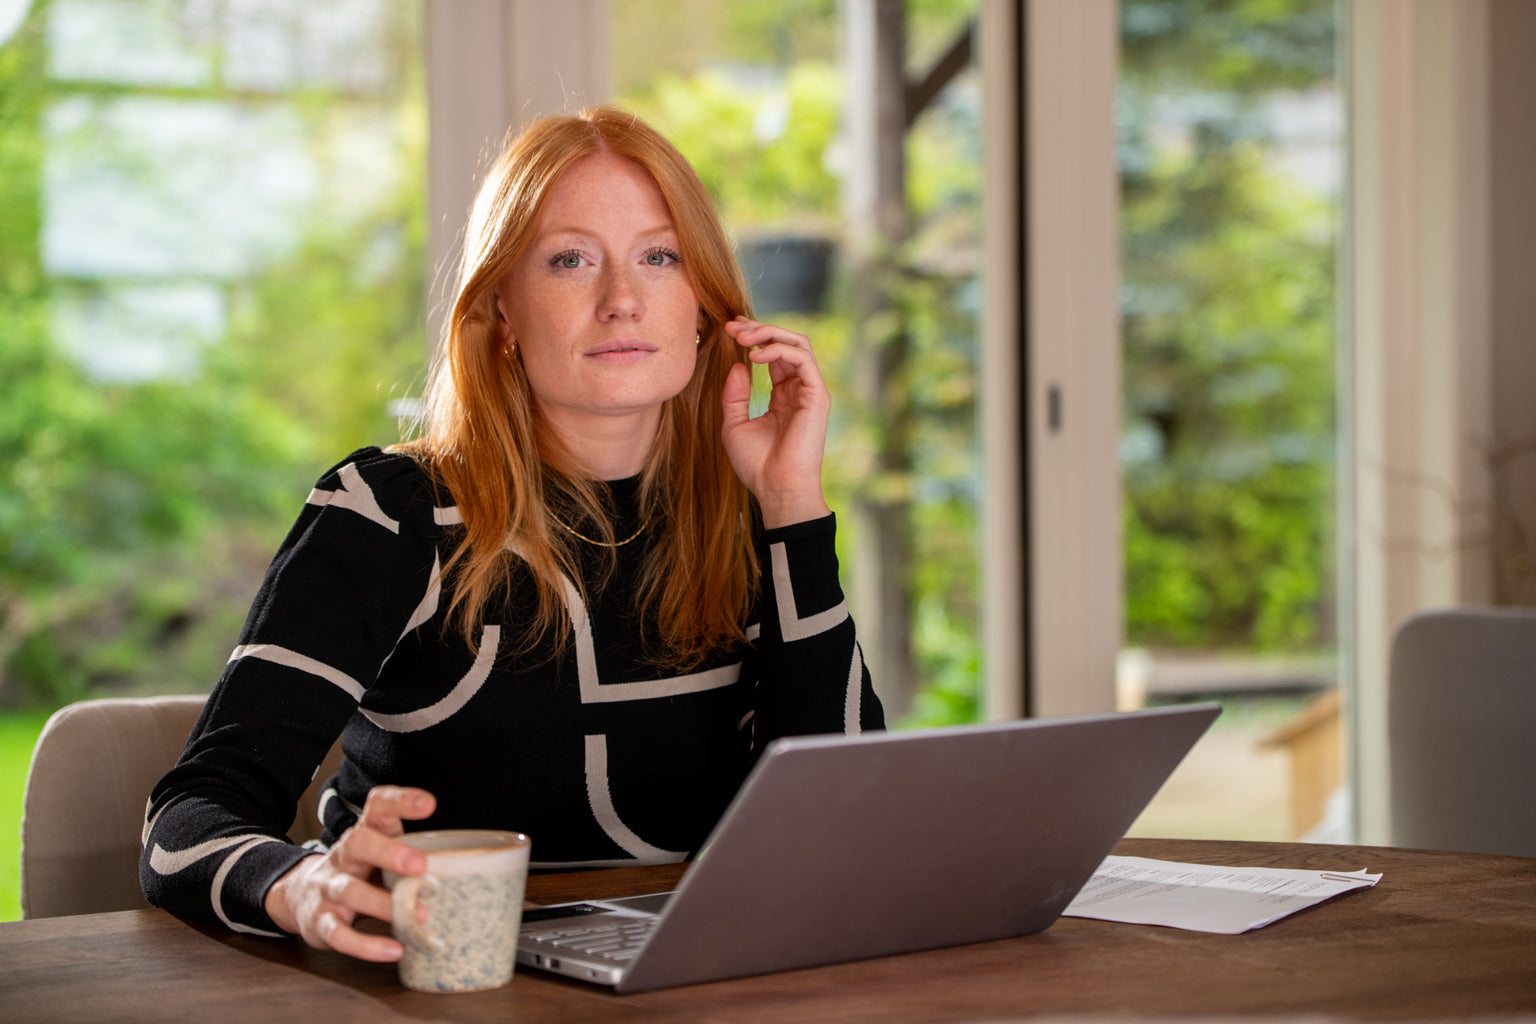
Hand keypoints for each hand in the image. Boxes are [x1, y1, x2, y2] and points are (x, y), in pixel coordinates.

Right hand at [264, 785, 435, 961]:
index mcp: (364, 833)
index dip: (400, 801)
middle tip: (421, 865)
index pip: (378, 806)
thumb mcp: (381, 854)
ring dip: (384, 904)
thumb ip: (415, 854)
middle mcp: (343, 856)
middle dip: (388, 852)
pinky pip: (340, 934)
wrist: (301, 896)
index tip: (428, 804)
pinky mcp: (321, 922)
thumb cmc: (360, 872)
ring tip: (420, 916)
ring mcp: (329, 888)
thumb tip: (469, 869)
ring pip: (350, 891)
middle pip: (358, 843)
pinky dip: (367, 945)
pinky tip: (394, 950)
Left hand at [721, 316, 833, 528]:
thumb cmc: (757, 465)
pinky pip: (802, 359)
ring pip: (798, 343)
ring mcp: (810, 391)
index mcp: (783, 395)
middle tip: (733, 326)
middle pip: (786, 342)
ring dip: (769, 333)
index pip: (773, 354)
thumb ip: (735, 395)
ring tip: (743, 337)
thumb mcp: (734, 425)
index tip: (729, 329)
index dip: (754, 337)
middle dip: (759, 329)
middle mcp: (799, 390)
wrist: (776, 489)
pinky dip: (778, 350)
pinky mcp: (817, 396)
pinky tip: (755, 357)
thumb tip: (737, 365)